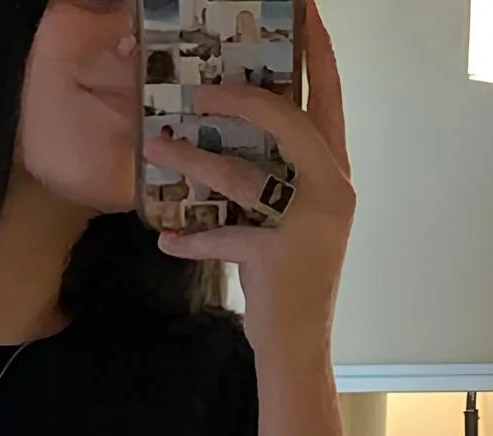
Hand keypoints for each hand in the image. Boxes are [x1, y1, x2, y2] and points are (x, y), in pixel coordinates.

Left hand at [143, 0, 353, 363]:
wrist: (297, 344)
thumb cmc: (290, 277)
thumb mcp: (294, 216)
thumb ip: (281, 172)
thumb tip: (236, 124)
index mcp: (335, 172)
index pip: (329, 98)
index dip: (317, 51)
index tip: (305, 9)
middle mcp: (330, 191)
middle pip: (288, 122)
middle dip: (241, 99)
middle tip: (199, 91)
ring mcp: (306, 225)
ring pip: (243, 177)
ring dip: (194, 161)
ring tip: (157, 147)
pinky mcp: (276, 258)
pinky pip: (223, 235)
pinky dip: (192, 237)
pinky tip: (166, 237)